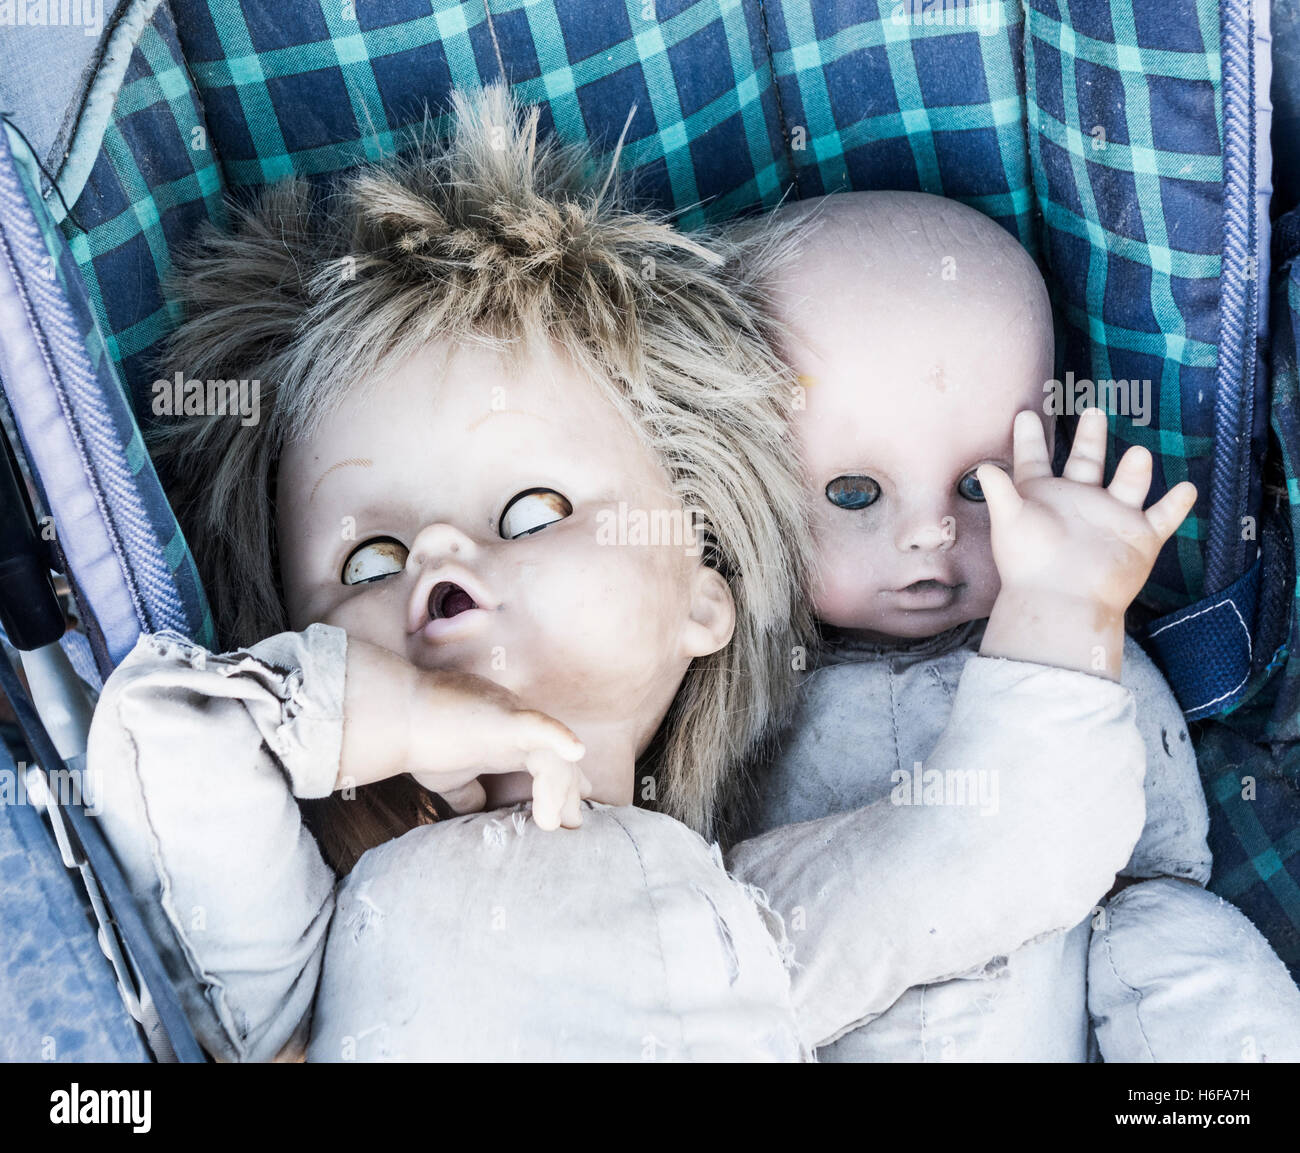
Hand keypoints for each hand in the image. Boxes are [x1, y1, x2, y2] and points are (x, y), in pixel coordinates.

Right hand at [404, 670, 588, 824]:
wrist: (393, 715)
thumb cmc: (419, 739)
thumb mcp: (450, 776)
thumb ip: (468, 792)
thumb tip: (480, 812)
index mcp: (509, 744)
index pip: (549, 765)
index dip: (563, 790)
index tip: (569, 821)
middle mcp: (519, 731)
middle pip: (559, 762)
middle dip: (569, 793)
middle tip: (573, 825)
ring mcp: (514, 721)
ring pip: (554, 755)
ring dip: (559, 788)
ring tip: (552, 822)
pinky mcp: (505, 719)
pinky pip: (540, 726)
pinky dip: (560, 738)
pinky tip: (576, 753)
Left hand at [977, 408, 1195, 615]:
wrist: (1061, 602)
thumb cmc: (1029, 564)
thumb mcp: (1010, 521)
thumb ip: (1000, 492)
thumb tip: (983, 467)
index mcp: (1043, 496)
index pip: (1034, 460)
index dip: (1030, 439)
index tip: (1025, 414)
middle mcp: (1079, 501)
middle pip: (1086, 461)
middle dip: (1090, 437)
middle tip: (1093, 411)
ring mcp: (1111, 517)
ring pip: (1129, 482)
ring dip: (1136, 468)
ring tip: (1140, 453)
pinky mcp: (1140, 537)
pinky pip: (1164, 516)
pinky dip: (1177, 504)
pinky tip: (1187, 488)